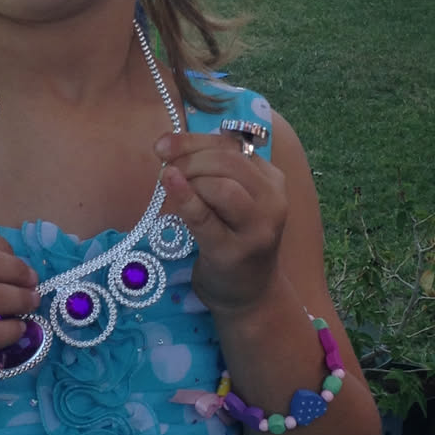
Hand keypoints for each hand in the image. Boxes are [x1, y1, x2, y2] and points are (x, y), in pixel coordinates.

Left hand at [154, 129, 286, 313]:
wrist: (248, 294)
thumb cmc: (233, 240)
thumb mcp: (234, 200)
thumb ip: (214, 171)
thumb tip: (171, 145)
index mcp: (271, 180)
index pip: (231, 146)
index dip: (193, 140)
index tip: (162, 144)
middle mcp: (272, 200)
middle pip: (228, 162)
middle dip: (189, 159)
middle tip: (164, 169)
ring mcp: (257, 228)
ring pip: (222, 186)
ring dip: (189, 178)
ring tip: (169, 185)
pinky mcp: (234, 251)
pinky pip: (206, 217)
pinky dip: (185, 197)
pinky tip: (169, 183)